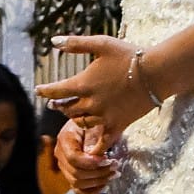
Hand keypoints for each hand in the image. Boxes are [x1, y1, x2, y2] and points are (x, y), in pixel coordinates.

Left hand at [35, 35, 155, 150]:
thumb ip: (75, 43)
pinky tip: (89, 152)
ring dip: (74, 119)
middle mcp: (91, 102)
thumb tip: (53, 41)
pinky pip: (102, 142)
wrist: (155, 74)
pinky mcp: (118, 125)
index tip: (38, 91)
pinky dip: (94, 148)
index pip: (57, 91)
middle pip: (67, 109)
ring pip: (82, 123)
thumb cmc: (128, 56)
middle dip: (59, 106)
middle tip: (56, 104)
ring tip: (73, 116)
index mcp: (84, 83)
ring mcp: (104, 116)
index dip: (45, 91)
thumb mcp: (101, 44)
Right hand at [55, 119, 117, 193]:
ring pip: (77, 184)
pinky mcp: (72, 176)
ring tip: (114, 174)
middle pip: (76, 173)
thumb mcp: (96, 125)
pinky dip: (92, 191)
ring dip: (98, 181)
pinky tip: (105, 185)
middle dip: (99, 172)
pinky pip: (79, 191)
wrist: (92, 125)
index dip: (91, 163)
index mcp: (65, 139)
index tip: (107, 159)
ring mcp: (65, 167)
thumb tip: (93, 155)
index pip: (74, 158)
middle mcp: (61, 155)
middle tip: (115, 166)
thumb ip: (94, 139)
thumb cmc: (95, 123)